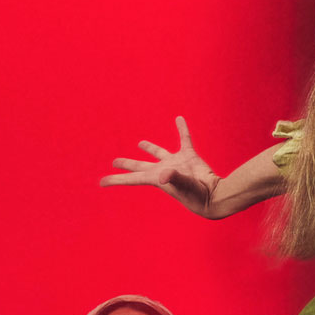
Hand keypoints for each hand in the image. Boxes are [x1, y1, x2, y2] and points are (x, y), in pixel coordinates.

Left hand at [102, 116, 223, 216]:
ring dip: (150, 148)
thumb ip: (173, 178)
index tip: (101, 182)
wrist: (213, 195)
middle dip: (127, 165)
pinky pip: (185, 139)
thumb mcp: (183, 185)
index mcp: (156, 178)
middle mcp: (163, 171)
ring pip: (159, 152)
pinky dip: (182, 129)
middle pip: (140, 166)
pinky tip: (179, 119)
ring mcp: (176, 163)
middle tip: (114, 162)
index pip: (132, 179)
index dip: (116, 180)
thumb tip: (165, 175)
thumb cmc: (196, 194)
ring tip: (140, 143)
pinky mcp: (189, 156)